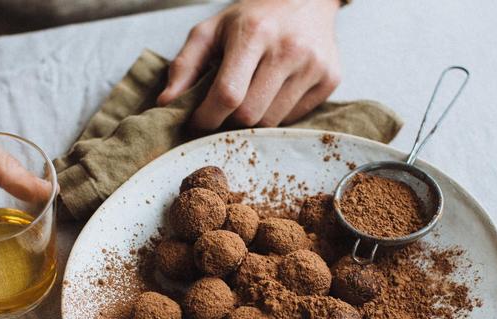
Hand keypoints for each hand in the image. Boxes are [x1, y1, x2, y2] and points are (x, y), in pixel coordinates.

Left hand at [157, 0, 341, 129]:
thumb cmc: (252, 18)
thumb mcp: (212, 30)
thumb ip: (185, 66)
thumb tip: (166, 104)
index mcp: (254, 33)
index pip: (228, 94)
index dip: (207, 117)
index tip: (196, 122)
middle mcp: (289, 49)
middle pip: (250, 115)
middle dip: (228, 122)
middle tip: (221, 113)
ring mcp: (314, 66)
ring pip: (272, 122)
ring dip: (253, 122)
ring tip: (248, 99)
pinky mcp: (330, 79)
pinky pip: (294, 118)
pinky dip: (277, 115)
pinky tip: (272, 94)